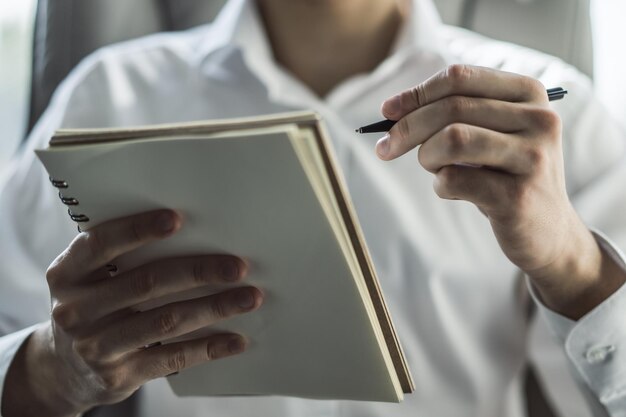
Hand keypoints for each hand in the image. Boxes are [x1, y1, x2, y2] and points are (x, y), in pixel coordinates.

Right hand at [3, 210, 262, 415]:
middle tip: (239, 266)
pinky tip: (236, 339)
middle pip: (147, 283)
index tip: (178, 219)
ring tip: (250, 297)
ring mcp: (97, 346)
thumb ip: (120, 255)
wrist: (63, 369)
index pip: (101, 244)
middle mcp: (76, 310)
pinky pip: (172, 358)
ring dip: (215, 307)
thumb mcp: (87, 278)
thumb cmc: (90, 306)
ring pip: (166, 321)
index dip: (138, 230)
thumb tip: (191, 231)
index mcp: (67, 273)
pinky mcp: (119, 375)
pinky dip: (208, 347)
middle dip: (199, 271)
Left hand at [376, 65, 622, 317]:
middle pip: (451, 108)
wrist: (548, 232)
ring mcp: (532, 158)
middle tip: (386, 148)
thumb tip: (393, 111)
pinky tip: (452, 191)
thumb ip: (452, 114)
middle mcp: (538, 120)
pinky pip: (454, 180)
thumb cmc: (506, 175)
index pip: (460, 77)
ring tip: (433, 168)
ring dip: (426, 156)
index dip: (416, 93)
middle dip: (407, 128)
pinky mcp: (518, 197)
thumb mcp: (489, 134)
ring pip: (452, 139)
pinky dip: (440, 186)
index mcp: (529, 93)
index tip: (387, 111)